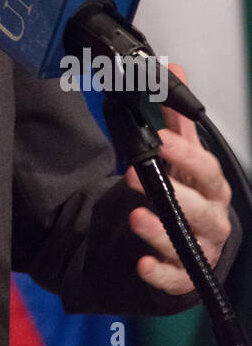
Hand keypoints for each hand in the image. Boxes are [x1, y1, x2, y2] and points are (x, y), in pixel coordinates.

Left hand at [125, 69, 232, 295]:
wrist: (189, 238)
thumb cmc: (188, 192)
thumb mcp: (183, 157)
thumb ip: (177, 119)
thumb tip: (173, 68)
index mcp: (212, 186)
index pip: (206, 169)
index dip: (185, 155)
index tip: (161, 140)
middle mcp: (212, 218)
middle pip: (199, 208)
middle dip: (170, 193)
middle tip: (133, 175)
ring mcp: (200, 248)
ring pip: (187, 242)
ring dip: (160, 231)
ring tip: (135, 216)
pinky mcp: (184, 276)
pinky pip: (175, 278)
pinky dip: (159, 272)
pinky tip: (142, 264)